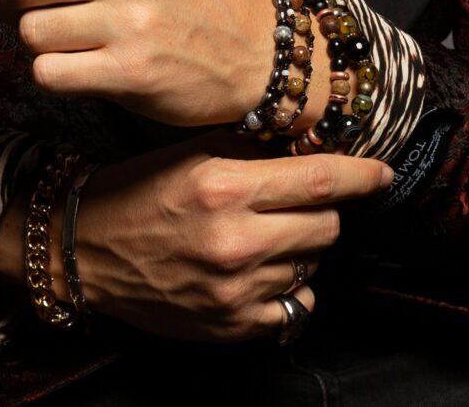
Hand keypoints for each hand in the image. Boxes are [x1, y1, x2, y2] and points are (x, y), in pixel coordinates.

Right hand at [53, 131, 390, 342]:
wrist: (87, 251)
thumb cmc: (141, 192)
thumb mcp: (193, 153)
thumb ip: (255, 148)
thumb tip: (314, 143)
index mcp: (226, 187)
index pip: (321, 181)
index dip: (363, 176)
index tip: (382, 174)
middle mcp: (236, 241)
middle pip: (327, 225)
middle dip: (320, 210)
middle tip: (291, 203)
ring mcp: (235, 290)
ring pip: (312, 264)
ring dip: (299, 248)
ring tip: (262, 236)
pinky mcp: (232, 324)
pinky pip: (294, 304)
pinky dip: (286, 286)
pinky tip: (258, 269)